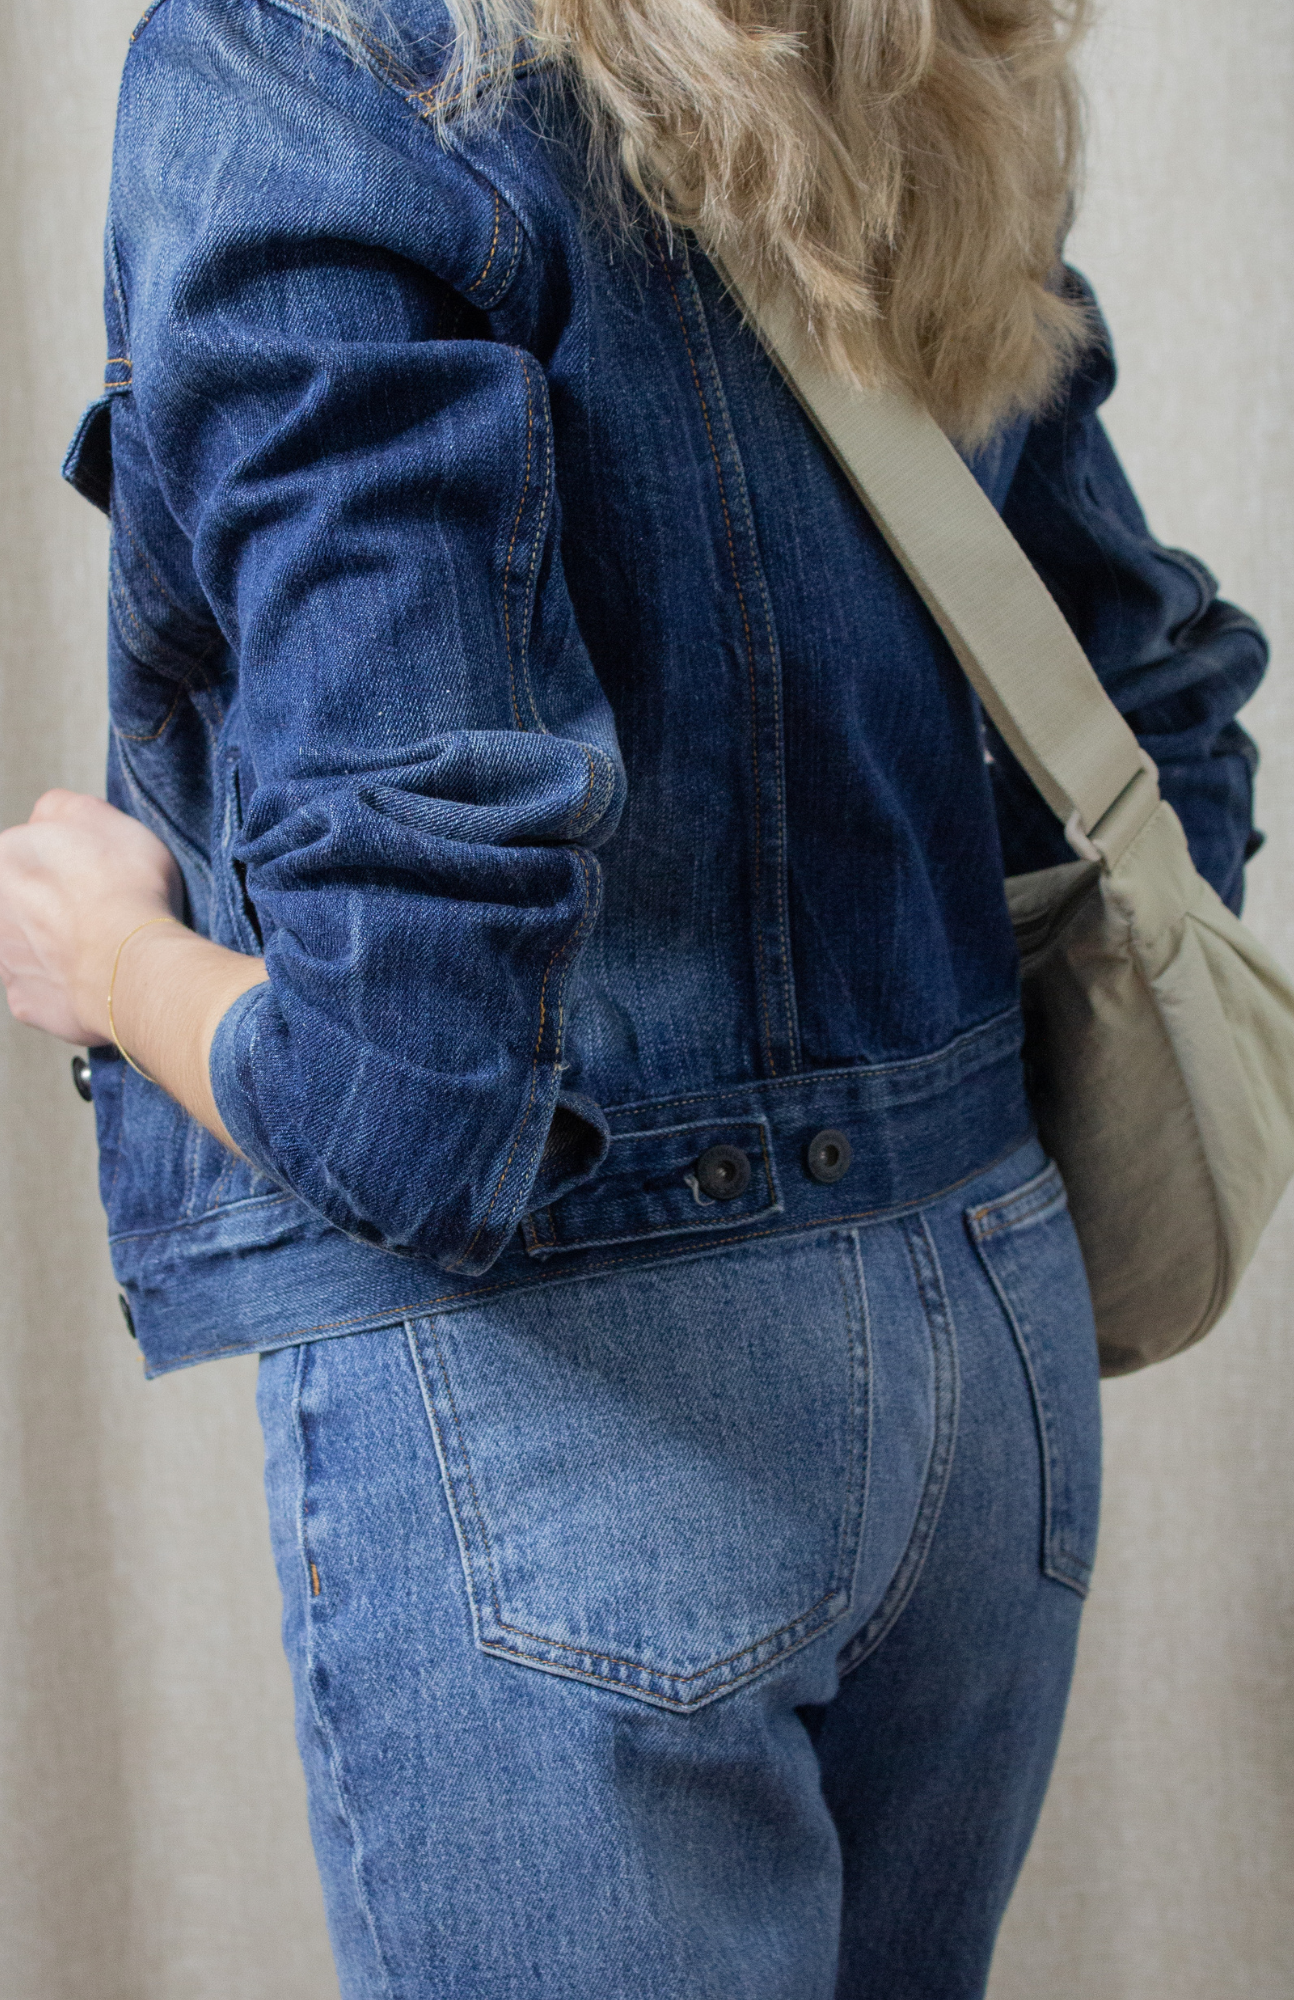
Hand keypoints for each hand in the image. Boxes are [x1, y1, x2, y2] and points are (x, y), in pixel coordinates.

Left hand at [0, 790, 180, 1045]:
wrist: (133, 961)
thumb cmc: (123, 887)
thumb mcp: (98, 815)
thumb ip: (60, 808)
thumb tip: (46, 816)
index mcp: (2, 860)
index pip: (19, 854)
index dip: (56, 860)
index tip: (85, 871)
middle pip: (17, 902)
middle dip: (47, 904)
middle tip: (92, 908)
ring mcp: (4, 959)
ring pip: (24, 944)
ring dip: (52, 944)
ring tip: (96, 944)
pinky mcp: (24, 1001)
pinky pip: (40, 990)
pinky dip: (64, 984)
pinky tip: (92, 975)